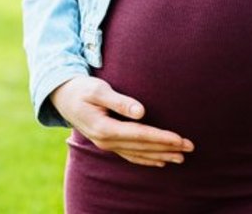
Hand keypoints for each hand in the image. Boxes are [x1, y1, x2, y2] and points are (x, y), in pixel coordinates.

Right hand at [49, 76, 193, 167]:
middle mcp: (106, 141)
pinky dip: (146, 159)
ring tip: (181, 158)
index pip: (139, 135)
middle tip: (190, 148)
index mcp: (104, 128)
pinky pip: (130, 155)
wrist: (62, 96)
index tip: (180, 139)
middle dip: (167, 148)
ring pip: (138, 154)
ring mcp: (106, 144)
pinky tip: (159, 161)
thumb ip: (120, 101)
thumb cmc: (82, 89)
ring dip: (160, 156)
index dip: (161, 137)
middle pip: (142, 147)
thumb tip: (141, 112)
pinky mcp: (108, 143)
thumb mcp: (98, 90)